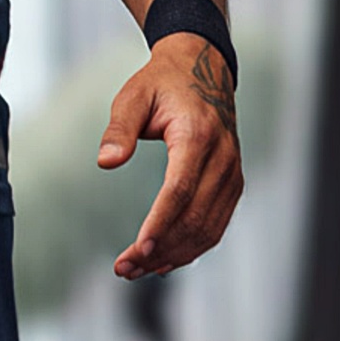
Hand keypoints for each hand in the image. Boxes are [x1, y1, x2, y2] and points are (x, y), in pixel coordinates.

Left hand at [99, 32, 242, 279]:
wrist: (203, 70)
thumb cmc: (162, 84)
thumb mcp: (133, 96)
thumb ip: (119, 128)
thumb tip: (106, 162)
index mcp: (198, 136)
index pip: (180, 190)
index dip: (160, 223)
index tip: (139, 249)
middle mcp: (222, 158)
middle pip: (195, 217)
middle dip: (160, 248)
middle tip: (124, 269)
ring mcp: (232, 173)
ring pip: (209, 228)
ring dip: (175, 255)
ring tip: (137, 270)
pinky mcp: (233, 184)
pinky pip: (217, 224)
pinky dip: (193, 247)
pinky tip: (164, 260)